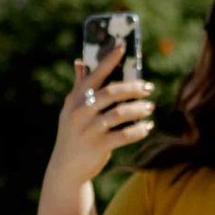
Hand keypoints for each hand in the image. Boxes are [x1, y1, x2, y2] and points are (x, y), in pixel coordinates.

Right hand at [44, 47, 155, 191]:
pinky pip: (125, 134)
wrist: (65, 168)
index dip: (109, 60)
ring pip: (121, 113)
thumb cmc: (73, 134)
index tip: (123, 46)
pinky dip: (139, 130)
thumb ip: (79, 86)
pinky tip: (147, 127)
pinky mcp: (99, 146)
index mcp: (75, 100)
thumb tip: (80, 61)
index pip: (94, 75)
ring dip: (139, 109)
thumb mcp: (71, 110)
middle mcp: (80, 113)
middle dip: (133, 88)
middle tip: (148, 87)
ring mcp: (88, 130)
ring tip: (149, 108)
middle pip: (112, 93)